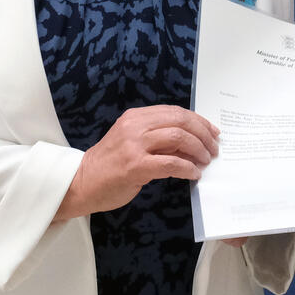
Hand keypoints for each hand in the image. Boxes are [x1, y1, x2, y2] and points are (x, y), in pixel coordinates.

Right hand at [56, 106, 218, 221]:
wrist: (82, 183)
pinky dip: (188, 168)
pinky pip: (171, 163)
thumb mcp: (131, 142)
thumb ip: (157, 139)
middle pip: (180, 121)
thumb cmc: (109, 166)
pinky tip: (194, 174)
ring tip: (206, 160)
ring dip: (199, 150)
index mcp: (135, 117)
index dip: (198, 121)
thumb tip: (191, 143)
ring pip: (179, 138)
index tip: (211, 132)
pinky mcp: (136, 166)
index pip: (175, 111)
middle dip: (203, 134)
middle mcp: (135, 126)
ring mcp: (134, 145)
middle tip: (213, 148)